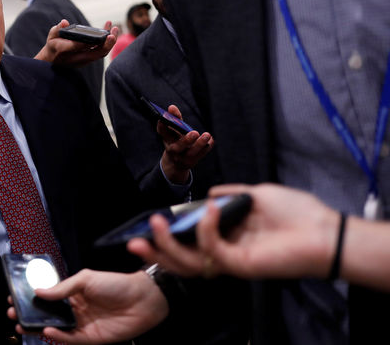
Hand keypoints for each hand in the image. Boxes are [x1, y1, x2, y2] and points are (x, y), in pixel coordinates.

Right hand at [7, 269, 167, 343]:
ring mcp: (82, 324)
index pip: (48, 297)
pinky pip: (70, 339)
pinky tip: (47, 330)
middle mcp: (76, 309)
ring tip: (23, 323)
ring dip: (39, 326)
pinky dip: (57, 336)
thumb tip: (39, 290)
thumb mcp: (86, 278)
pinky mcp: (90, 338)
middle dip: (30, 313)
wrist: (143, 299)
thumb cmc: (116, 284)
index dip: (32, 297)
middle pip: (48, 314)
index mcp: (74, 293)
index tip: (15, 296)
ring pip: (56, 328)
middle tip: (14, 312)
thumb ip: (63, 287)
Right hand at [35, 20, 118, 66]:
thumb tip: (64, 22)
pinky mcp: (88, 59)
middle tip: (114, 31)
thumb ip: (57, 29)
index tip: (97, 34)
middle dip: (107, 43)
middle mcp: (76, 58)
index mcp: (63, 51)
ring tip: (115, 28)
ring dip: (110, 42)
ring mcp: (83, 60)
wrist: (53, 62)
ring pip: (100, 53)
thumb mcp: (51, 36)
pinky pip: (100, 52)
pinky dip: (107, 42)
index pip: (76, 46)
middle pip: (95, 54)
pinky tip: (110, 31)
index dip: (88, 41)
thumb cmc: (52, 46)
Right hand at [126, 183, 339, 280]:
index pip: (187, 242)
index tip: (147, 224)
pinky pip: (212, 251)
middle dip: (155, 252)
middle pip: (180, 260)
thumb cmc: (296, 213)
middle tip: (134, 242)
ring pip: (188, 263)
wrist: (324, 230)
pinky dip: (206, 229)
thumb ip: (229, 194)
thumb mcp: (255, 194)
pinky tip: (210, 210)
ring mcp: (231, 261)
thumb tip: (208, 194)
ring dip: (168, 245)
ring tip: (157, 224)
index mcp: (225, 237)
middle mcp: (224, 252)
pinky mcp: (241, 265)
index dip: (165, 237)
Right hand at [157, 105, 212, 183]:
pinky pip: (200, 154)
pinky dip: (206, 147)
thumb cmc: (176, 140)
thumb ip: (175, 118)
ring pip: (191, 153)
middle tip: (194, 133)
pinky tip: (210, 140)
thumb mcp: (174, 130)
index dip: (162, 126)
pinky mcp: (192, 161)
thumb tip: (172, 107)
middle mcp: (173, 150)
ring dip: (199, 144)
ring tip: (207, 135)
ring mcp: (182, 158)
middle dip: (186, 140)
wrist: (176, 162)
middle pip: (178, 147)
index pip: (162, 133)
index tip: (163, 117)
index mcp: (166, 140)